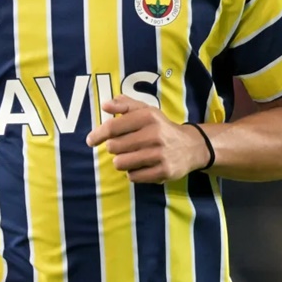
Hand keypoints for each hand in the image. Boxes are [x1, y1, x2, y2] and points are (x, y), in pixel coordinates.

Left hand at [85, 96, 209, 182]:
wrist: (191, 146)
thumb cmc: (161, 128)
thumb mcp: (147, 111)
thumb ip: (125, 105)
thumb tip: (105, 105)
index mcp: (148, 116)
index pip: (113, 126)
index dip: (98, 134)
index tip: (91, 140)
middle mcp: (155, 134)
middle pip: (114, 147)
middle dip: (113, 148)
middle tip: (122, 147)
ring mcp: (160, 154)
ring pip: (121, 163)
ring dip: (121, 162)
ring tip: (131, 157)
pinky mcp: (164, 171)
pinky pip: (133, 176)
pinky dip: (133, 173)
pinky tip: (141, 166)